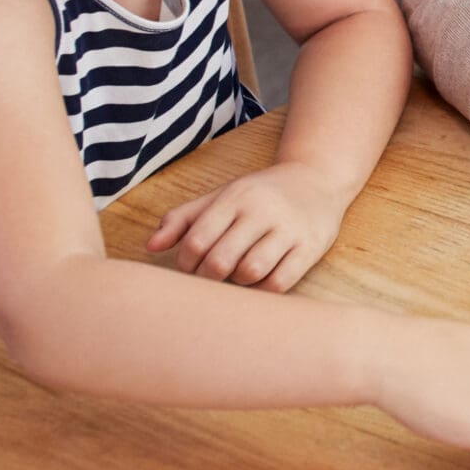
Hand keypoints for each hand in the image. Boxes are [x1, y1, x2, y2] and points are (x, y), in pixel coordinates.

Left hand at [146, 160, 354, 290]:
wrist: (318, 180)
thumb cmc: (260, 194)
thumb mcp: (221, 197)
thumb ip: (183, 219)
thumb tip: (151, 247)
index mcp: (236, 197)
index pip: (197, 241)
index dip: (186, 264)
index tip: (191, 267)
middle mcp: (262, 211)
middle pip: (220, 260)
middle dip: (209, 277)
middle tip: (212, 276)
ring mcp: (289, 229)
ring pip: (251, 271)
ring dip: (238, 282)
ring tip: (238, 275)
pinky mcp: (310, 247)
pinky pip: (279, 282)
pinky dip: (262, 289)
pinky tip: (259, 280)